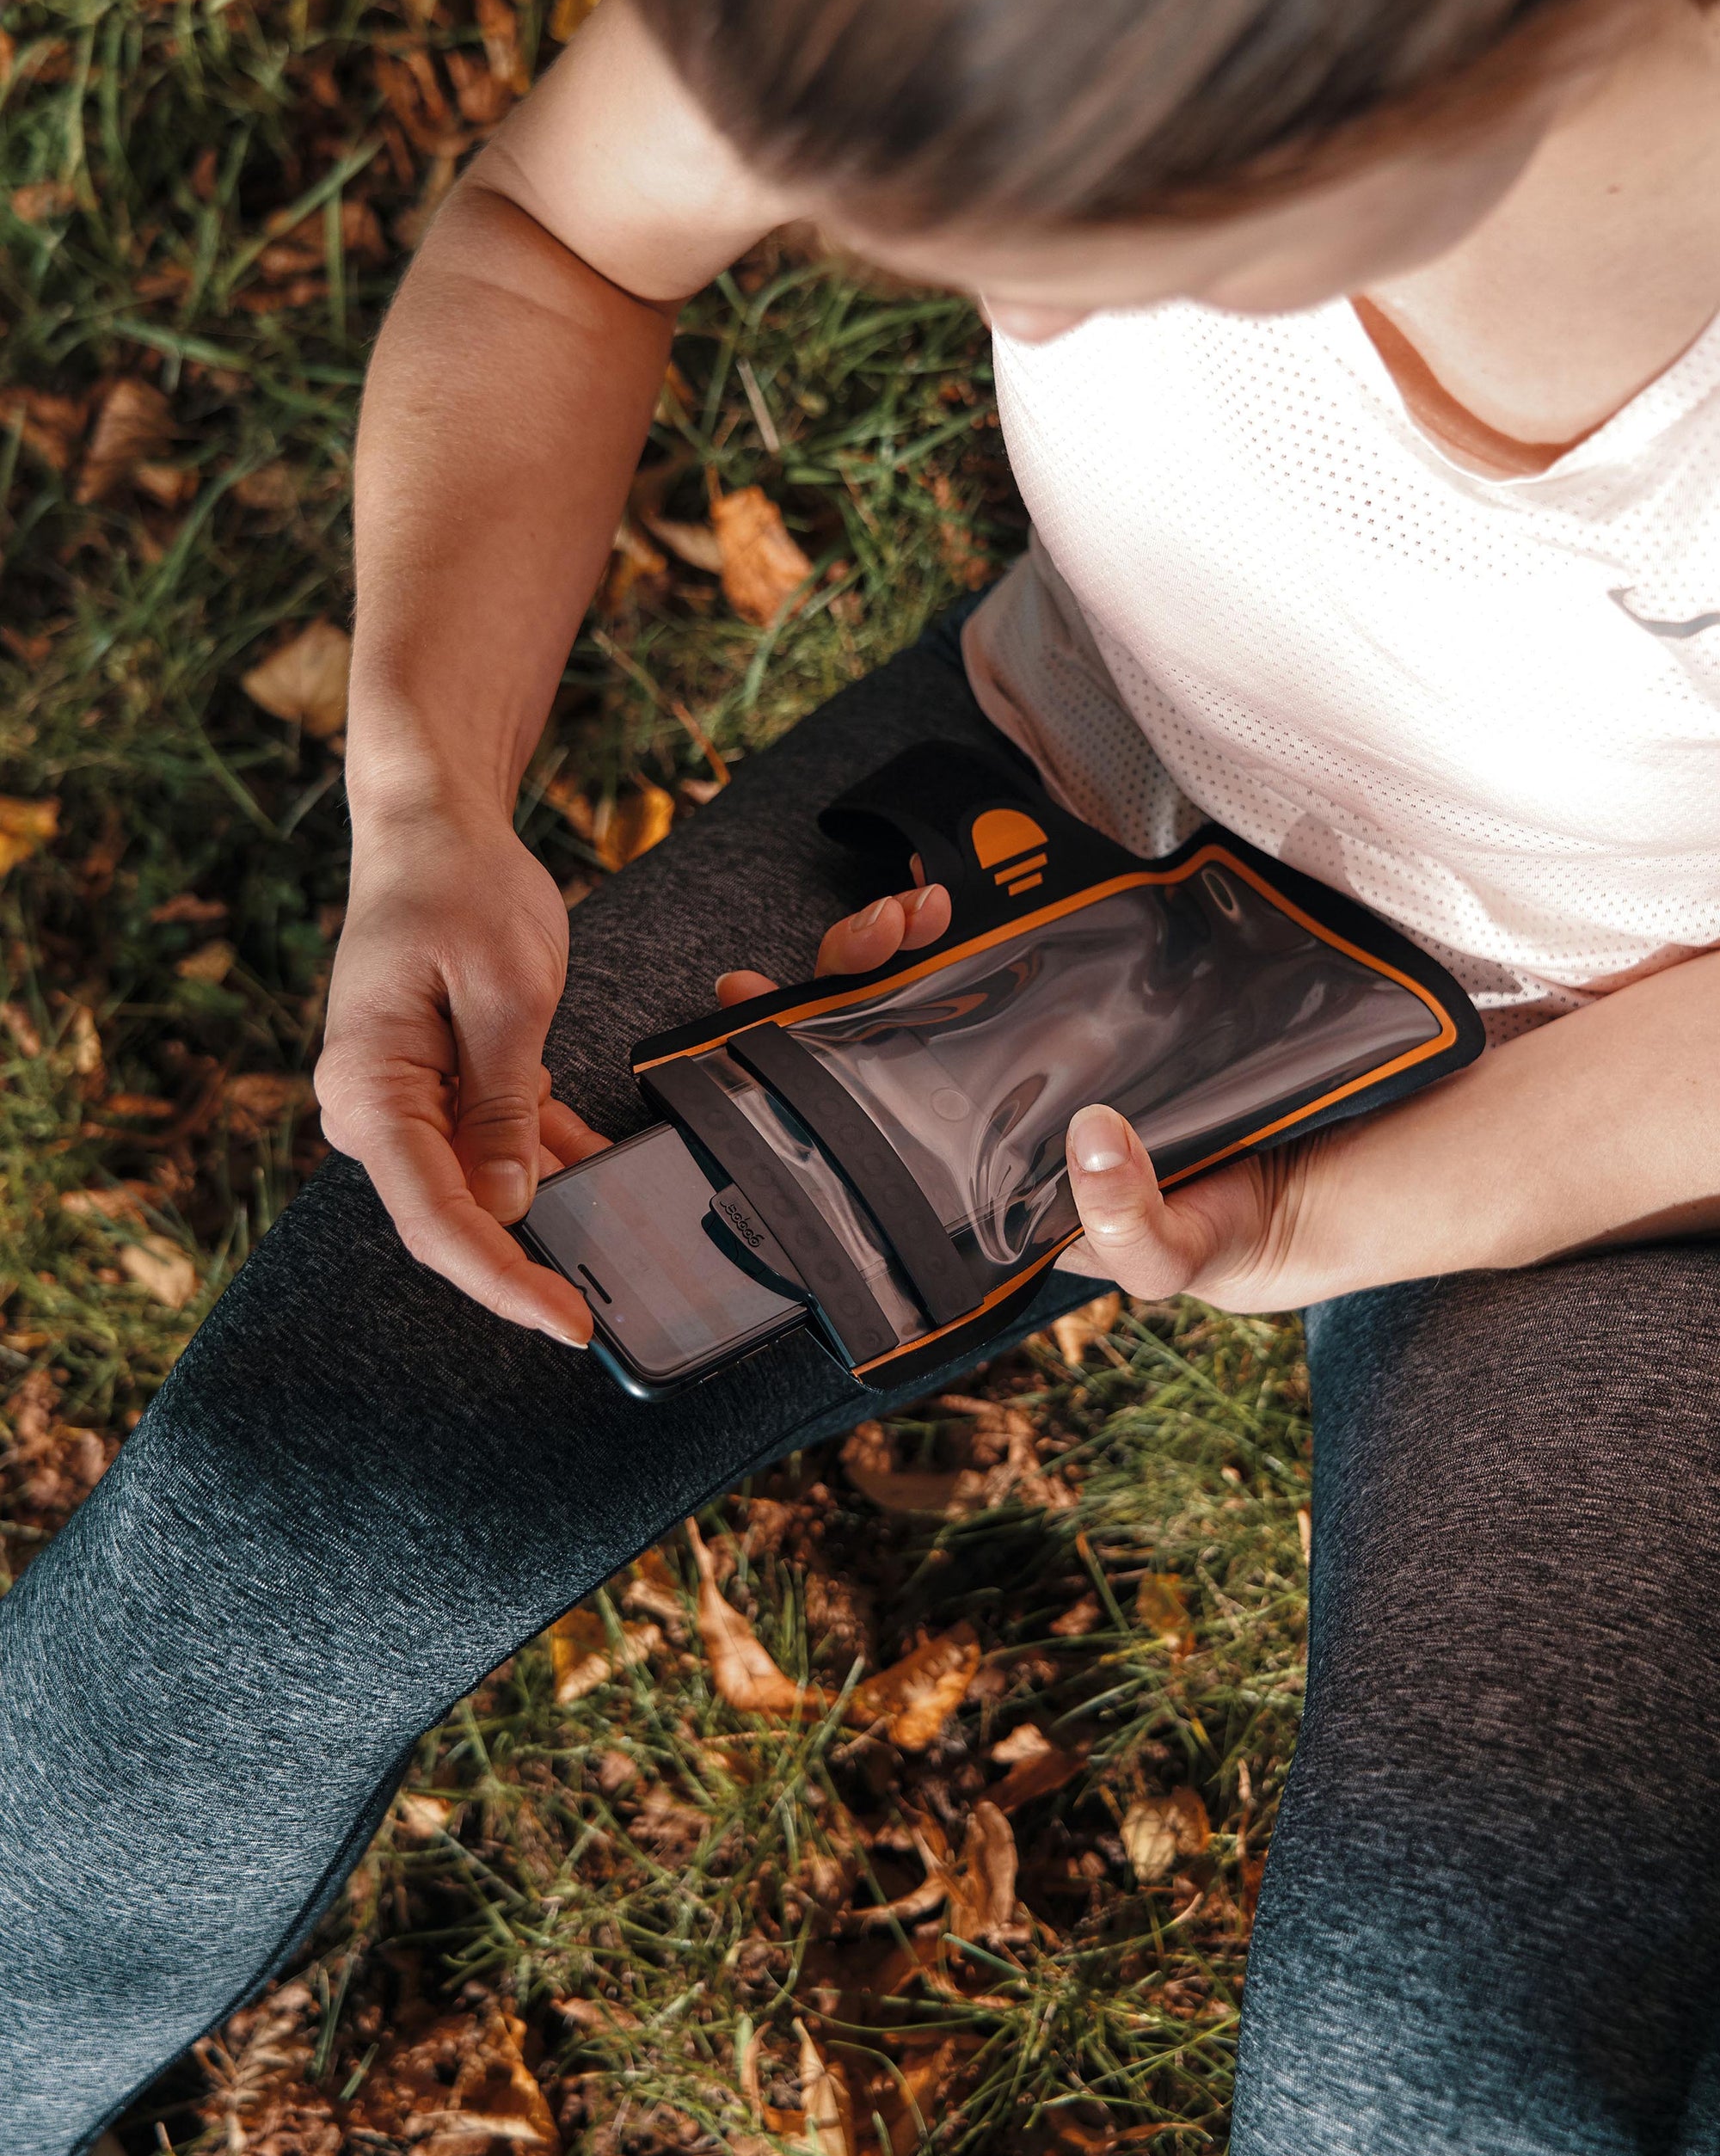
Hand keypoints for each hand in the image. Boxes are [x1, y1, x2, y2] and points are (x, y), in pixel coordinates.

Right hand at [315, 808, 604, 1343]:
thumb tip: (509, 1203)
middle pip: (452, 1217)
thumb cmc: (460, 888)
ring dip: (549, 1211)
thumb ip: (504, 1102)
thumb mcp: (506, 990)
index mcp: (371, 1090)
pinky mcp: (441, 1087)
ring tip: (627, 1245)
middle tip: (606, 1307)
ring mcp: (405, 1101)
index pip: (436, 1219)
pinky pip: (496, 1145)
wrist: (433, 830)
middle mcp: (374, 1108)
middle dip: (527, 1263)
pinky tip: (608, 1172)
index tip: (568, 1324)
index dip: (502, 1282)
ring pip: (480, 1188)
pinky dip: (550, 1158)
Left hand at [715, 878, 1325, 1312]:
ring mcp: (1056, 1044)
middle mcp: (1020, 1115)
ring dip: (900, 941)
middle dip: (844, 987)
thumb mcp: (1206, 1260)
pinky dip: (974, 909)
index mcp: (1013, 1189)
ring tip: (911, 908)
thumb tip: (1088, 1144)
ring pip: (937, 985)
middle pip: (892, 1047)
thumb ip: (1142, 1235)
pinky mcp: (1104, 985)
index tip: (751, 1018)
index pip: (889, 1144)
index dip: (812, 1086)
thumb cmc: (1285, 1224)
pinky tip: (952, 895)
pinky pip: (1010, 940)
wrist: (1398, 1143)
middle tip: (852, 941)